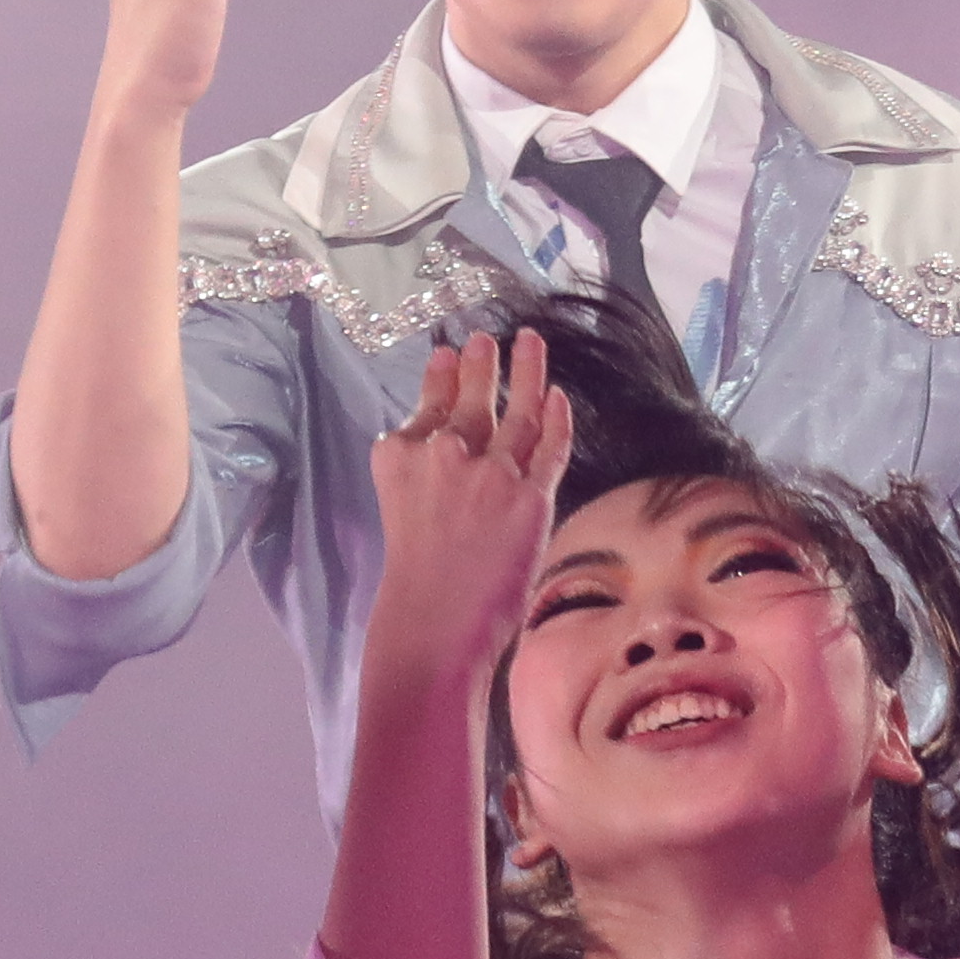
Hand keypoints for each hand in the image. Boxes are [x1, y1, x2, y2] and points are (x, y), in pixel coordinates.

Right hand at [360, 334, 574, 701]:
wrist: (433, 620)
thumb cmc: (417, 572)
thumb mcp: (400, 501)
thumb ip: (420, 463)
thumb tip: (444, 431)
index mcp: (401, 453)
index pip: (430, 404)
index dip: (443, 376)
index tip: (449, 352)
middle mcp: (444, 453)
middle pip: (474, 398)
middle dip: (482, 364)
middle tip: (487, 339)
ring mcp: (489, 472)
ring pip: (518, 411)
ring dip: (527, 371)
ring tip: (529, 342)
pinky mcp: (529, 496)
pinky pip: (550, 446)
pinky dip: (557, 417)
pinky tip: (558, 397)